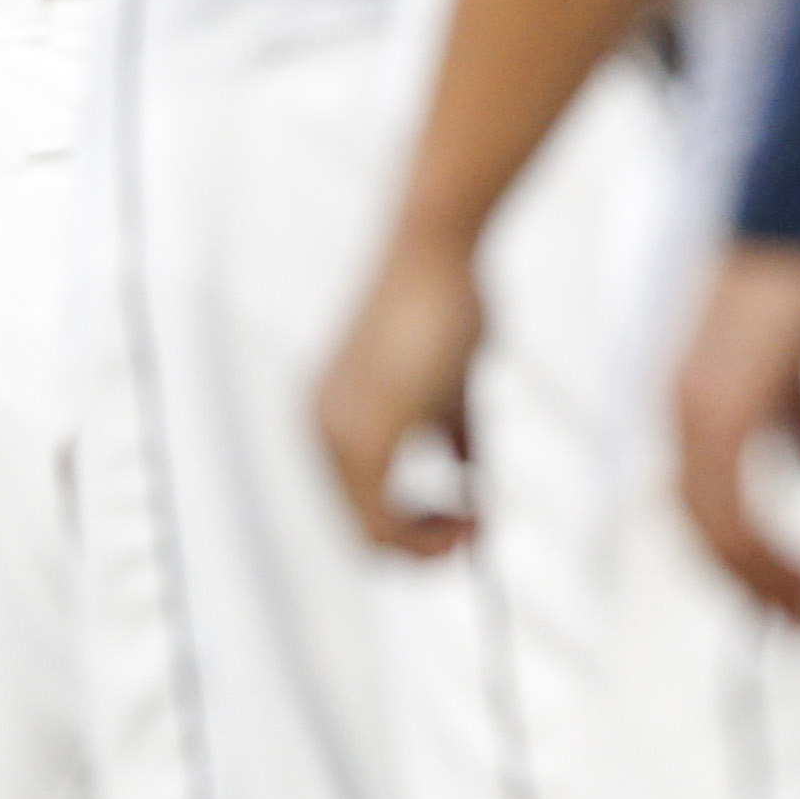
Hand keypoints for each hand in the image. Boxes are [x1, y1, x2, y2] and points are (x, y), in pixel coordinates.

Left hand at [312, 231, 485, 557]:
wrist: (435, 254)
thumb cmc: (447, 308)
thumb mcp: (451, 392)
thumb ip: (454, 440)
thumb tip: (475, 489)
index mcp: (332, 419)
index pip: (360, 506)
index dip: (417, 529)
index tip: (471, 519)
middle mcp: (322, 430)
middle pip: (363, 529)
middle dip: (425, 544)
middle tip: (477, 532)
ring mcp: (337, 434)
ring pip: (371, 533)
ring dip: (429, 543)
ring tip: (474, 523)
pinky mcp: (364, 435)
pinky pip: (382, 521)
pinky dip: (429, 535)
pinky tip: (471, 512)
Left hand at [670, 237, 799, 621]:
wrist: (789, 225)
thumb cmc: (792, 286)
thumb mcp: (789, 366)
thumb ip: (791, 417)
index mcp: (690, 409)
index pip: (697, 505)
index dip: (735, 558)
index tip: (780, 597)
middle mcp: (680, 416)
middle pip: (696, 528)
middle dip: (747, 585)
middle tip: (798, 627)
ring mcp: (698, 413)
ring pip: (713, 528)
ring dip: (761, 580)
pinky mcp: (727, 409)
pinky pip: (732, 506)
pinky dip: (765, 552)